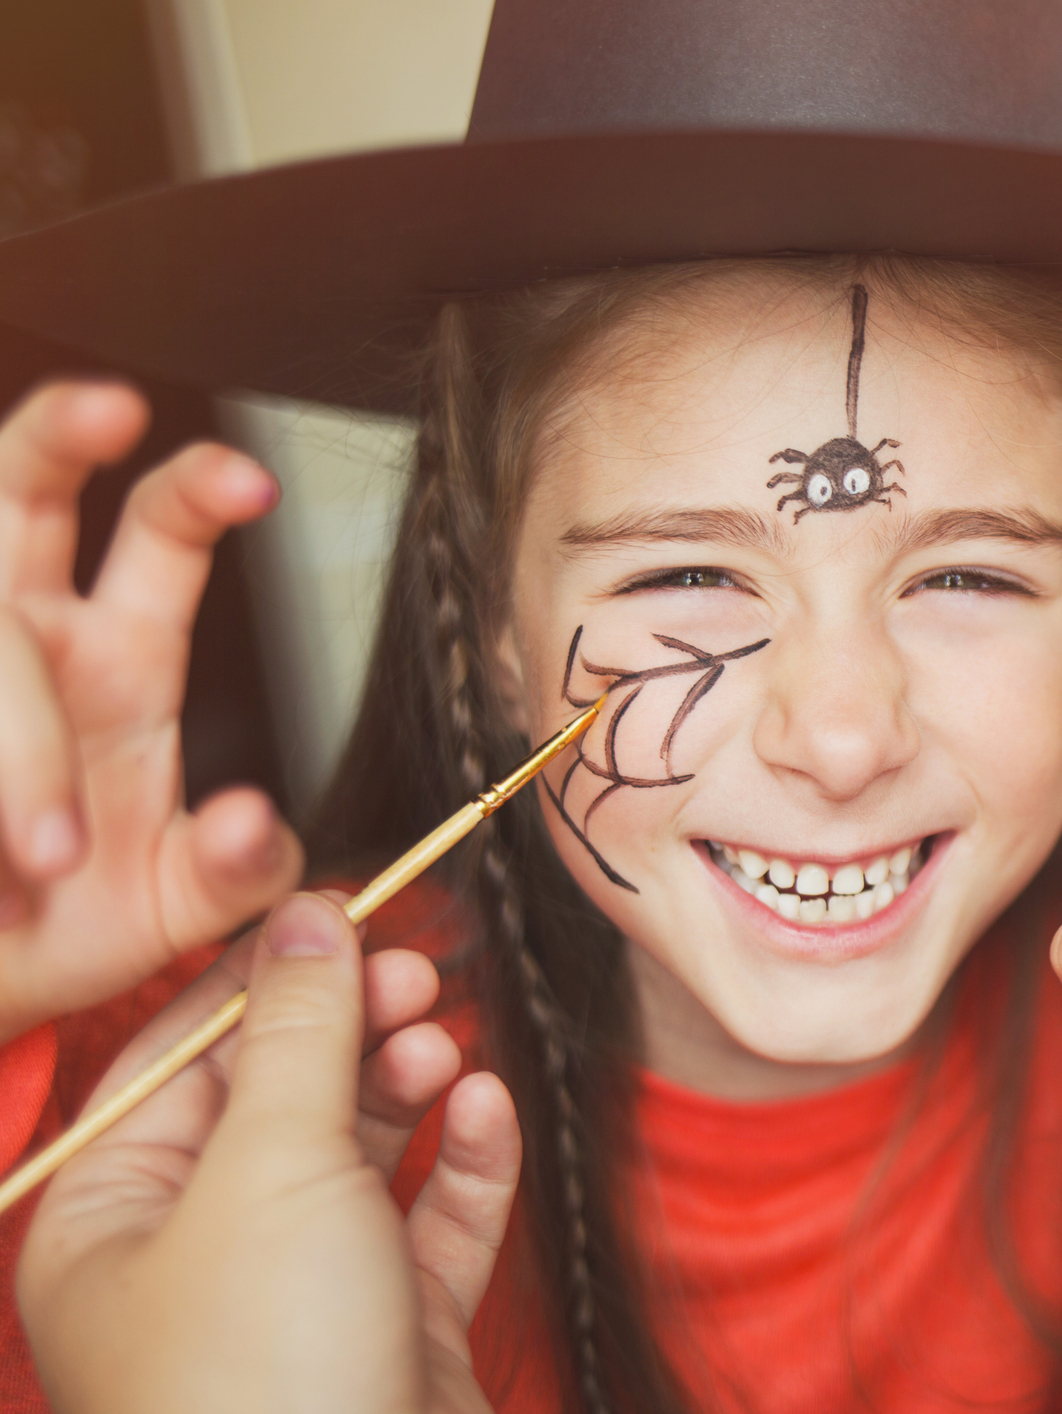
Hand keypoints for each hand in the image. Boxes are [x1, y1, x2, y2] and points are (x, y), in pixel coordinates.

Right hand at [0, 381, 301, 1041]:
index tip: (253, 483)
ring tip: (46, 855)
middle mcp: (26, 634)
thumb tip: (258, 827)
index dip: (200, 488)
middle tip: (112, 409)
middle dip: (61, 430)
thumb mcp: (172, 909)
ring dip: (19, 734)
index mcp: (120, 655)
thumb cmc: (65, 925)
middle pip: (22, 481)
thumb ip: (235, 872)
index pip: (163, 530)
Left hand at [18, 892, 519, 1413]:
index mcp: (110, 1222)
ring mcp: (301, 1297)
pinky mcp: (391, 1330)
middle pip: (280, 1098)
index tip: (346, 907)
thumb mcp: (271, 1168)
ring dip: (410, 1086)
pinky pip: (428, 1221)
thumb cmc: (265, 1379)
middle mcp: (197, 1257)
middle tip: (415, 966)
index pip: (181, 1058)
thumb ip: (296, 1033)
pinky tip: (483, 1111)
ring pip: (362, 1153)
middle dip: (350, 1029)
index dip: (266, 977)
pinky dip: (459, 1161)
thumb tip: (304, 918)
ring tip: (446, 1040)